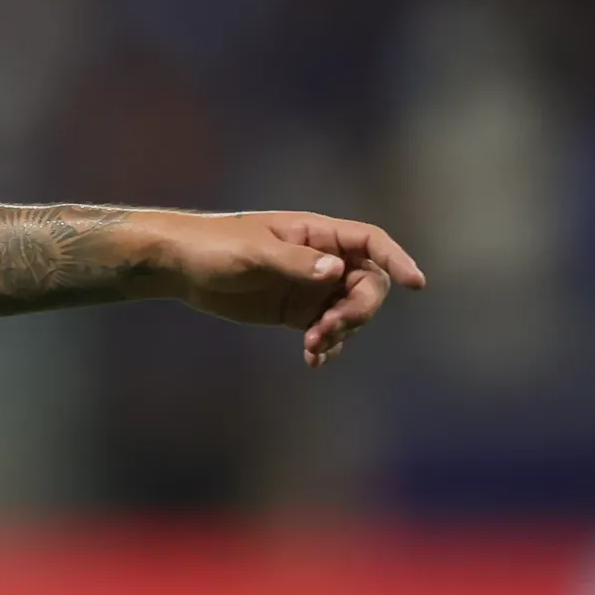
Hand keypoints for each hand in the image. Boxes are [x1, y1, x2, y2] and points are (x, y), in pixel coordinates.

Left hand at [145, 211, 427, 364]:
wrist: (179, 266)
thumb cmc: (213, 246)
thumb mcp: (252, 252)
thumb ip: (294, 263)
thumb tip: (336, 270)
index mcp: (316, 234)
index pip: (370, 242)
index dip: (397, 259)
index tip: (415, 284)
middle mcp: (321, 259)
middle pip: (367, 284)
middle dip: (357, 311)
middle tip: (326, 330)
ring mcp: (310, 287)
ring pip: (351, 311)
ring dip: (341, 332)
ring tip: (312, 347)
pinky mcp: (296, 311)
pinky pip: (327, 330)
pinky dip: (327, 346)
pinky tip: (313, 360)